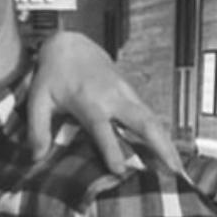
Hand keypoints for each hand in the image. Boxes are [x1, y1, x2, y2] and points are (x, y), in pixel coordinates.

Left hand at [27, 32, 182, 173]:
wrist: (70, 45)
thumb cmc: (53, 74)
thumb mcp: (37, 99)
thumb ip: (37, 128)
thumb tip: (36, 157)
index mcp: (90, 101)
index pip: (103, 128)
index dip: (111, 148)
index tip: (119, 170)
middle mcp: (113, 97)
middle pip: (143, 121)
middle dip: (160, 145)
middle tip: (173, 171)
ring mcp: (126, 94)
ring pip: (154, 119)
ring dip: (168, 143)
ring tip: (180, 169)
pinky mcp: (132, 94)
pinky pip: (151, 116)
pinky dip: (162, 135)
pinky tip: (170, 154)